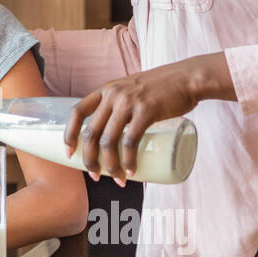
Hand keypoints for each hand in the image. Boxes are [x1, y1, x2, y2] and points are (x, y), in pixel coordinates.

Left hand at [64, 57, 206, 185]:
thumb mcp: (132, 89)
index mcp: (106, 90)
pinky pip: (130, 141)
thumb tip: (114, 134)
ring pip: (108, 141)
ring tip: (118, 179)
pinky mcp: (147, 111)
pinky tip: (132, 171)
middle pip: (91, 132)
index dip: (69, 134)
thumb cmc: (162, 88)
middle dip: (90, 159)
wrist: (188, 77)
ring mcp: (129, 102)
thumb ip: (121, 105)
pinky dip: (129, 160)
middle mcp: (113, 94)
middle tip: (95, 175)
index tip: (69, 152)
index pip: (77, 112)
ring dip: (110, 165)